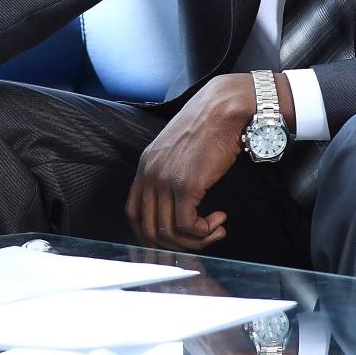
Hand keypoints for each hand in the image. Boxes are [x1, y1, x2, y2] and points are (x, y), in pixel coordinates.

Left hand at [125, 74, 255, 250]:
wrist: (222, 109)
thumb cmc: (207, 129)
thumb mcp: (178, 152)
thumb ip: (170, 175)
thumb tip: (178, 206)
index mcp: (145, 167)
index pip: (133, 213)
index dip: (150, 235)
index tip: (172, 241)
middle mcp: (150, 174)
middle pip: (148, 229)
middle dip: (175, 244)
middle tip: (199, 239)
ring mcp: (165, 180)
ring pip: (169, 232)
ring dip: (196, 240)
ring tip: (215, 229)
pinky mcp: (186, 185)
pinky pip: (188, 225)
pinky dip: (204, 232)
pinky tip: (219, 221)